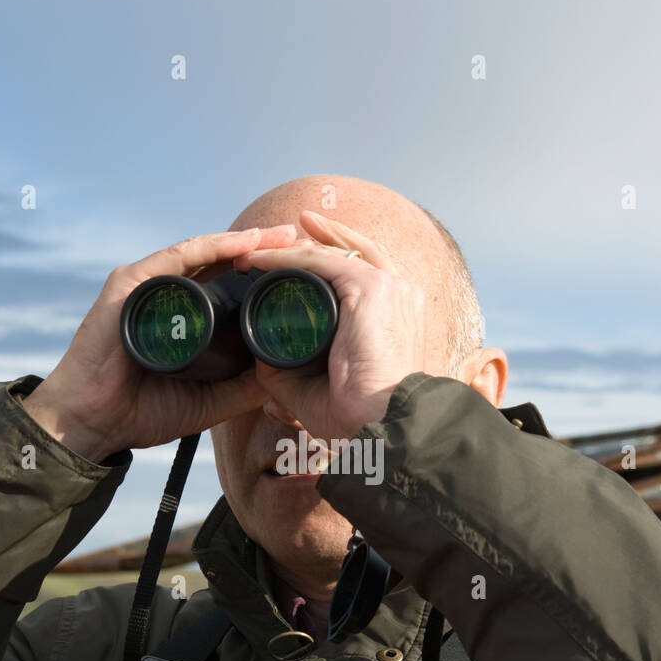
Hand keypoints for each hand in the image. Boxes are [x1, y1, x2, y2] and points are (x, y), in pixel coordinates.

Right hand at [22, 226, 301, 460]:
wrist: (92, 423)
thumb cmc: (141, 411)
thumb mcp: (208, 401)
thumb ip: (242, 389)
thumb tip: (284, 378)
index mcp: (182, 316)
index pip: (227, 285)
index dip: (263, 275)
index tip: (301, 270)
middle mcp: (165, 294)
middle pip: (220, 262)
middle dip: (261, 249)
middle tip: (300, 240)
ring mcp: (147, 286)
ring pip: (205, 253)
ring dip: (245, 241)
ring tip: (281, 236)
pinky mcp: (130, 284)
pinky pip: (178, 258)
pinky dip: (213, 247)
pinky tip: (243, 244)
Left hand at [232, 210, 428, 440]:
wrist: (382, 425)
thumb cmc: (359, 417)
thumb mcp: (320, 386)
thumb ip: (293, 368)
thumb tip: (261, 355)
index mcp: (399, 315)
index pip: (367, 272)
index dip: (332, 262)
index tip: (298, 261)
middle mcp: (400, 294)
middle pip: (356, 252)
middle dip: (319, 240)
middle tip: (283, 236)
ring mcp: (389, 287)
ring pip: (335, 253)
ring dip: (296, 246)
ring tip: (263, 242)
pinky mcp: (371, 288)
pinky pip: (321, 261)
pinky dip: (288, 257)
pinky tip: (260, 260)